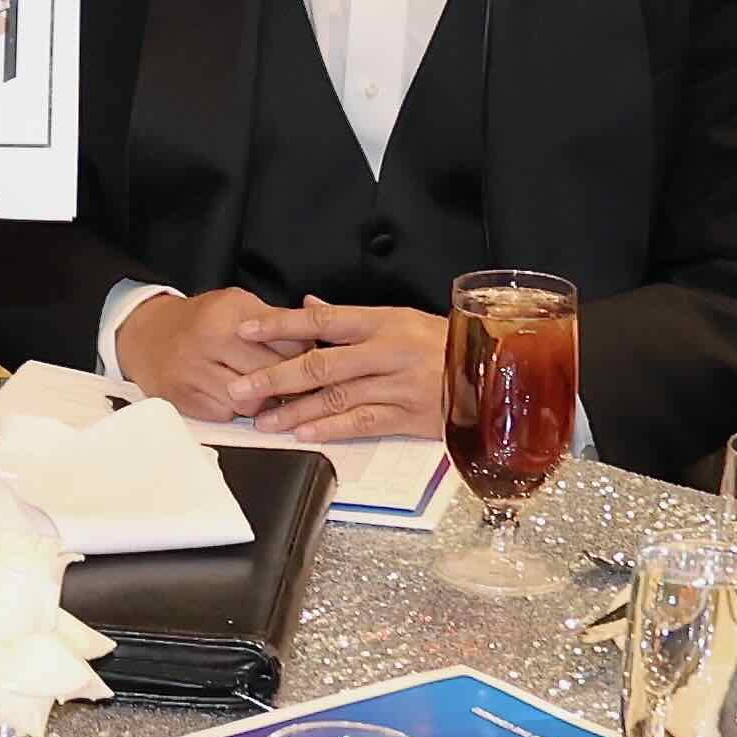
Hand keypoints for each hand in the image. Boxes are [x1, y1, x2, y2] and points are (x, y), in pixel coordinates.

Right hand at [111, 286, 320, 421]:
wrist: (145, 334)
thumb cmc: (199, 320)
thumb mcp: (237, 304)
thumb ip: (276, 321)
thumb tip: (317, 342)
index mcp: (227, 315)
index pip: (285, 343)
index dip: (305, 355)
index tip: (314, 362)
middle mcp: (208, 342)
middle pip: (270, 374)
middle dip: (289, 383)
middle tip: (299, 385)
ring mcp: (192, 373)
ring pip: (249, 403)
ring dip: (264, 402)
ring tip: (267, 394)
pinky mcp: (182, 399)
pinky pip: (225, 415)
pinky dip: (236, 410)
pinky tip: (237, 398)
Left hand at [241, 300, 452, 442]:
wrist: (495, 374)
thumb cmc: (445, 343)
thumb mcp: (401, 318)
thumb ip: (350, 317)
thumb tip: (308, 304)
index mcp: (383, 321)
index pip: (322, 319)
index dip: (281, 324)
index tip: (246, 328)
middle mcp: (387, 351)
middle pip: (321, 363)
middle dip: (275, 376)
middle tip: (240, 387)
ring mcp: (397, 385)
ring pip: (335, 397)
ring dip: (294, 410)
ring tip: (263, 419)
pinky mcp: (407, 416)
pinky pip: (361, 422)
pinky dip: (329, 427)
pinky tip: (302, 432)